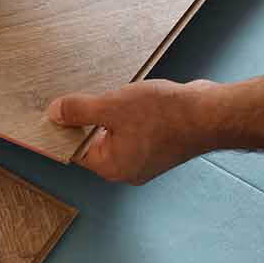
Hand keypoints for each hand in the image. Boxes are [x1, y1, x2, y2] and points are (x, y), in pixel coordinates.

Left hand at [47, 79, 218, 184]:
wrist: (211, 113)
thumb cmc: (165, 115)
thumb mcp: (112, 107)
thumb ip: (80, 111)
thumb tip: (54, 114)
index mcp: (112, 166)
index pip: (75, 150)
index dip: (62, 129)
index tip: (53, 110)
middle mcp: (127, 167)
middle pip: (92, 141)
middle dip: (85, 118)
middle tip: (78, 94)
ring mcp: (144, 157)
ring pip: (112, 132)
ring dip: (107, 113)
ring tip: (108, 94)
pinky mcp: (157, 143)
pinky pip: (130, 128)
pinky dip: (124, 113)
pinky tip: (127, 96)